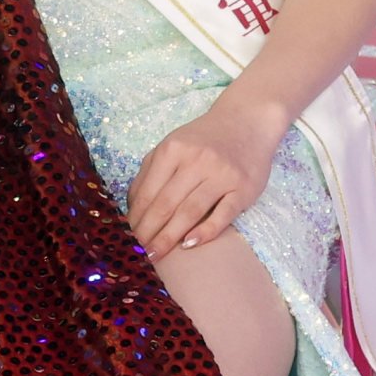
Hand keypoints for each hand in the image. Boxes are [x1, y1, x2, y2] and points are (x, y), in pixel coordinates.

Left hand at [128, 92, 286, 253]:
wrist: (248, 121)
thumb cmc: (205, 138)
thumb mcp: (173, 144)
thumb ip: (151, 170)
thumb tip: (132, 206)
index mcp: (174, 150)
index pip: (148, 192)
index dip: (136, 218)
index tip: (127, 238)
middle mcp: (197, 161)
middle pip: (166, 204)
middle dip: (149, 232)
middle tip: (139, 254)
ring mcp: (222, 175)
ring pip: (190, 211)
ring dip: (170, 236)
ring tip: (156, 255)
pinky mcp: (243, 188)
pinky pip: (223, 214)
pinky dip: (206, 231)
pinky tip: (189, 244)